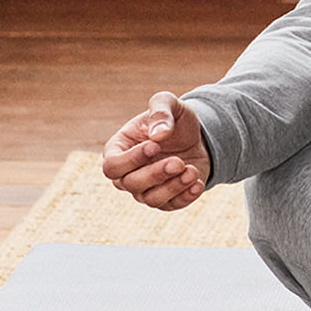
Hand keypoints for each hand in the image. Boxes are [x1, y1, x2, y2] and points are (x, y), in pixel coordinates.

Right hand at [101, 89, 211, 210]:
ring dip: (173, 187)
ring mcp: (146, 189)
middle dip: (155, 174)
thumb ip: (160, 111)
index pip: (112, 166)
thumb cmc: (173, 119)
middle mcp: (127, 174)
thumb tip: (158, 135)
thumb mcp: (168, 104)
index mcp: (118, 150)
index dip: (131, 159)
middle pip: (130, 184)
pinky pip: (171, 206)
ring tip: (192, 171)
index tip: (155, 145)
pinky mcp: (167, 199)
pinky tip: (197, 183)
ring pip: (150, 199)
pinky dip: (185, 198)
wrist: (196, 136)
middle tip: (178, 161)